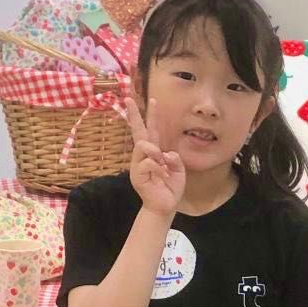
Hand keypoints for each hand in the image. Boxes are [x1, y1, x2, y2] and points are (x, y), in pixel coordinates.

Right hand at [124, 96, 184, 215]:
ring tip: (163, 164)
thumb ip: (175, 160)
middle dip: (134, 115)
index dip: (152, 116)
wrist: (164, 207)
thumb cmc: (170, 189)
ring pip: (143, 145)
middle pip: (138, 131)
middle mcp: (144, 156)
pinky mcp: (136, 175)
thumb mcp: (178, 171)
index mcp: (154, 153)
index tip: (153, 99)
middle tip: (128, 99)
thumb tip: (165, 154)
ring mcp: (138, 165)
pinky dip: (159, 168)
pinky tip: (163, 176)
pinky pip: (148, 162)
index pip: (152, 130)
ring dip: (155, 152)